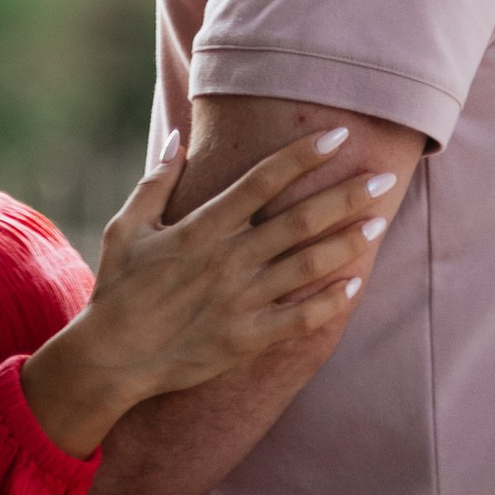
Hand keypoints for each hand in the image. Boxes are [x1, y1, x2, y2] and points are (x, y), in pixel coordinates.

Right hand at [20, 127, 383, 456]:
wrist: (112, 358)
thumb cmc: (119, 287)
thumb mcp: (127, 226)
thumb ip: (157, 180)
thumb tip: (180, 136)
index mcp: (202, 227)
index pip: (263, 180)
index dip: (303, 155)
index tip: (339, 135)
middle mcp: (229, 259)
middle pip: (299, 219)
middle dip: (346, 196)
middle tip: (383, 178)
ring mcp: (241, 301)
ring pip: (307, 265)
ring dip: (348, 242)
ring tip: (380, 222)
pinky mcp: (246, 338)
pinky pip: (299, 318)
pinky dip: (331, 301)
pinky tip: (356, 284)